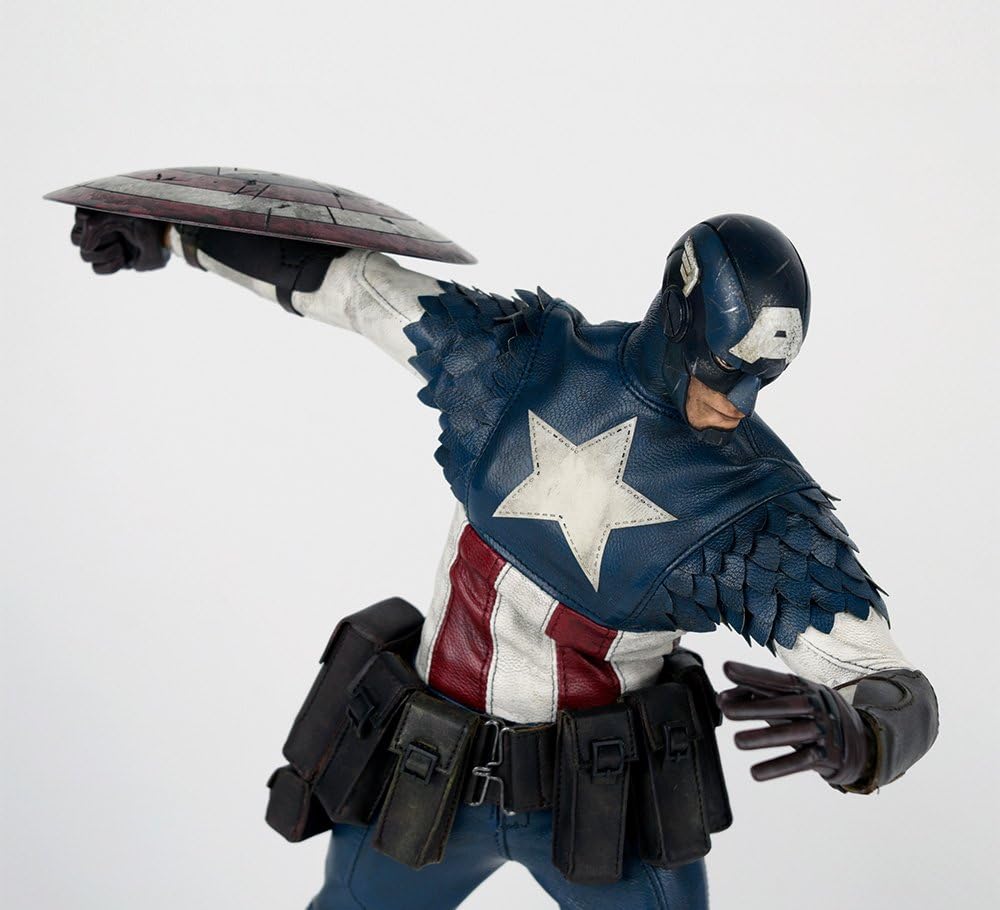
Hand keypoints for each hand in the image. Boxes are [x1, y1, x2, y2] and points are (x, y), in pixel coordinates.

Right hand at [70, 208, 168, 273]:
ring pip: (85, 255)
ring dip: (105, 253)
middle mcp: (96, 227)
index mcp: (96, 210)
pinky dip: (110, 265)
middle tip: (116, 235)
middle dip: (97, 239)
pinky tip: (124, 256)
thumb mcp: (120, 217)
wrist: (167, 238)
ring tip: (122, 246)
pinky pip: (97, 269)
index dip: (89, 222)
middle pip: (75, 238)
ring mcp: (103, 245)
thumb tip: (84, 246)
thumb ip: (95, 225)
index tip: (108, 221)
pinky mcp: (111, 260)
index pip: (76, 217)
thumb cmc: (147, 220)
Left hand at [718, 662, 872, 786]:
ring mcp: (825, 731)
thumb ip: (757, 696)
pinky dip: (778, 767)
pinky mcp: (828, 756)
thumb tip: (721, 698)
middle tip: (725, 709)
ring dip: (764, 737)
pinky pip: (801, 761)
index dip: (753, 674)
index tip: (726, 669)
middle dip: (754, 706)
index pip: (777, 680)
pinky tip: (755, 773)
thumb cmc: (813, 715)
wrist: (863, 742)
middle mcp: (817, 706)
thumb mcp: (791, 701)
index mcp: (806, 688)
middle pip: (784, 704)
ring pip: (793, 733)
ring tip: (736, 742)